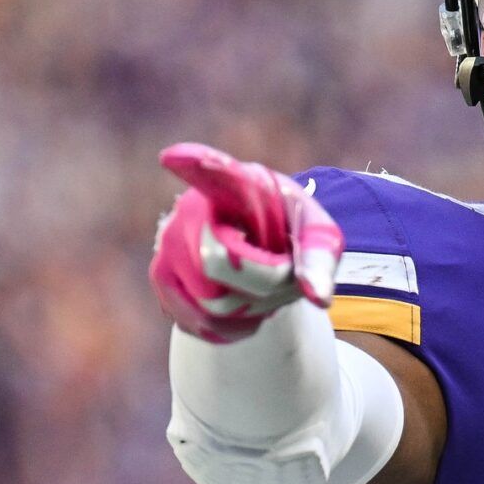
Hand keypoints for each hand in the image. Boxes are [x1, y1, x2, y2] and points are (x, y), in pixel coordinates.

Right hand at [149, 142, 341, 343]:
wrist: (257, 246)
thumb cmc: (289, 230)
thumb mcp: (316, 234)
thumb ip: (320, 259)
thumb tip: (318, 298)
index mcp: (238, 183)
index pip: (217, 174)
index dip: (196, 165)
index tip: (172, 157)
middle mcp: (192, 208)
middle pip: (223, 266)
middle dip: (265, 284)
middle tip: (281, 271)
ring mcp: (169, 243)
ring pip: (213, 304)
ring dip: (252, 309)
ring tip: (261, 285)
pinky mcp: (162, 278)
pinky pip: (203, 324)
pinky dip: (233, 326)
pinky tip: (242, 303)